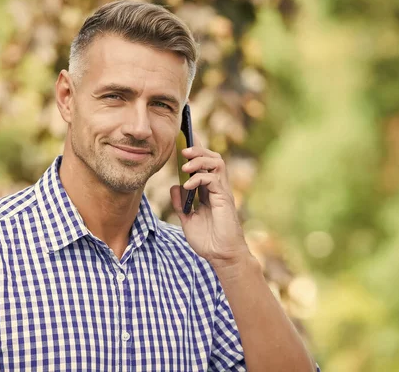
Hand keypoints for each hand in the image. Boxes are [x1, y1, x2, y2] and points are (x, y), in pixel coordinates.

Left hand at [170, 133, 249, 264]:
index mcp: (209, 191)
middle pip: (213, 157)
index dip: (196, 152)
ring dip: (199, 159)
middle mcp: (218, 188)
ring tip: (185, 165)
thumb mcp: (187, 219)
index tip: (182, 142)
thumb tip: (174, 186)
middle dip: (198, 149)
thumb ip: (180, 203)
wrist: (220, 256)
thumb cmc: (208, 240)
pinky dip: (199, 178)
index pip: (204, 165)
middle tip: (182, 150)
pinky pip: (213, 179)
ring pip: (217, 162)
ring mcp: (222, 192)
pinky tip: (188, 185)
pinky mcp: (224, 198)